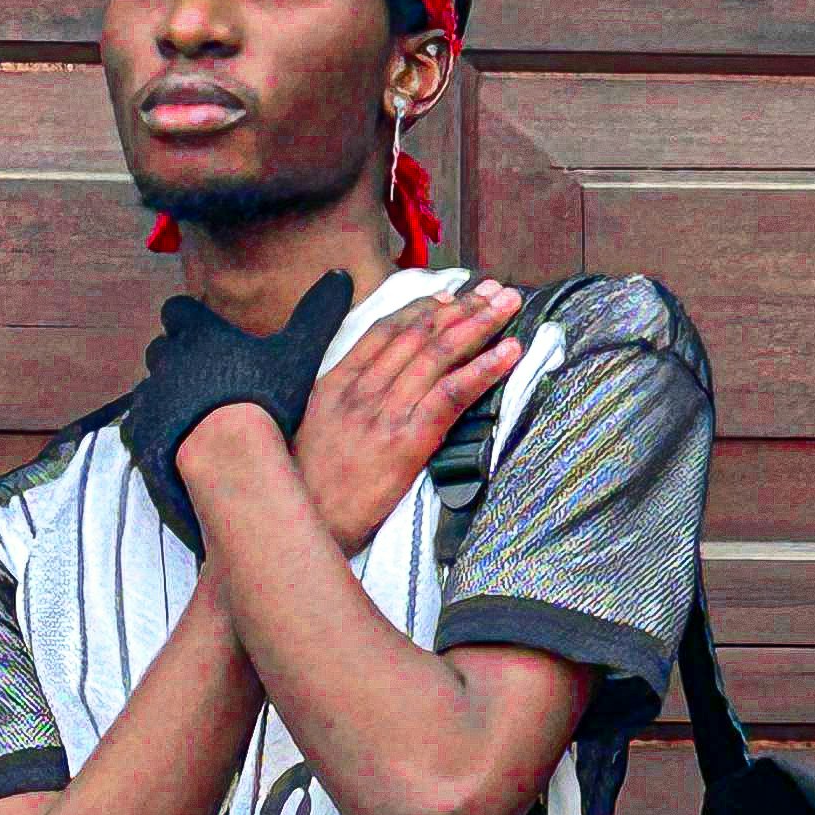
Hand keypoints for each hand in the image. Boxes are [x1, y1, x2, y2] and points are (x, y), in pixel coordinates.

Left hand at [122, 272, 354, 545]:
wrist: (226, 454)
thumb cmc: (262, 399)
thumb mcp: (297, 353)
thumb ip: (317, 314)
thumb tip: (341, 275)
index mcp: (199, 335)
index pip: (179, 310)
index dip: (190, 320)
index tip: (206, 333)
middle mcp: (167, 359)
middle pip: (162, 347)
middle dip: (176, 357)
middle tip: (204, 377)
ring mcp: (150, 396)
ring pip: (150, 386)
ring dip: (166, 394)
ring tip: (192, 413)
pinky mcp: (139, 431)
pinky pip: (139, 423)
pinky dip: (154, 429)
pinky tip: (175, 442)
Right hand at [293, 280, 521, 552]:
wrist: (305, 525)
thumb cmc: (309, 488)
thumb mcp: (311, 431)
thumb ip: (340, 402)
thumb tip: (372, 387)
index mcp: (336, 384)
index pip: (385, 331)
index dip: (422, 309)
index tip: (450, 296)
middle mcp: (361, 390)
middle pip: (418, 334)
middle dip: (460, 307)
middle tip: (492, 290)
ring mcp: (384, 414)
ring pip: (439, 355)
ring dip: (479, 325)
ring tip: (508, 306)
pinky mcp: (406, 442)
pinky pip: (451, 395)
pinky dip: (484, 370)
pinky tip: (509, 353)